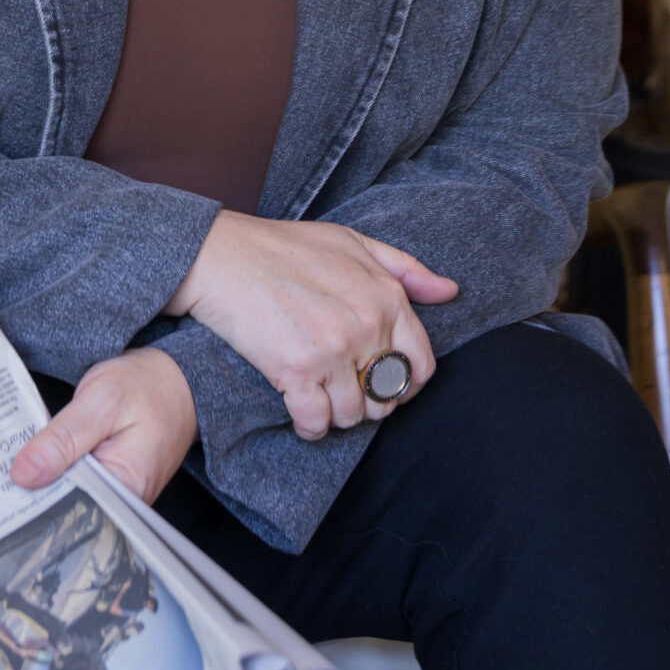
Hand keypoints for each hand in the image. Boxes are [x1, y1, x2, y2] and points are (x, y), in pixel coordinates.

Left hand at [10, 347, 196, 501]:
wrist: (177, 379)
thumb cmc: (146, 386)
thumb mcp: (101, 401)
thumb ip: (63, 439)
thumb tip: (23, 475)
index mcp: (124, 488)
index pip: (68, 512)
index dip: (30, 503)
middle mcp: (122, 501)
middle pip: (65, 510)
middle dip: (29, 495)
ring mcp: (115, 494)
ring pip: (67, 498)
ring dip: (38, 483)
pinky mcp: (109, 482)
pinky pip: (75, 486)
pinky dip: (52, 473)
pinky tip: (30, 461)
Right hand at [166, 213, 457, 441]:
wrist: (220, 255)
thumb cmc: (283, 246)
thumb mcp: (351, 242)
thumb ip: (404, 269)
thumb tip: (450, 291)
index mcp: (385, 297)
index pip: (420, 365)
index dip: (404, 383)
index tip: (380, 383)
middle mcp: (366, 325)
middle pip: (385, 396)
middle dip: (367, 401)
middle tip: (343, 390)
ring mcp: (332, 350)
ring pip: (352, 414)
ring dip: (337, 416)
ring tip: (320, 398)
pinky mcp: (295, 370)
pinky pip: (316, 421)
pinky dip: (310, 426)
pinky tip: (301, 414)